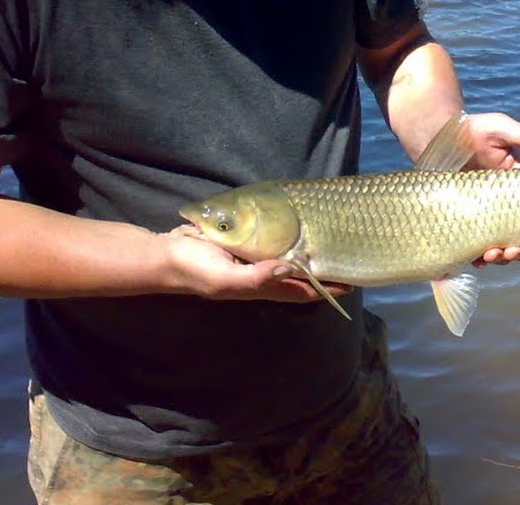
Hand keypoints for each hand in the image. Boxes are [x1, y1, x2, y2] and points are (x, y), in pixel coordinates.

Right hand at [164, 227, 353, 303]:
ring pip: (291, 261)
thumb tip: (289, 269)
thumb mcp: (224, 278)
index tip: (352, 282)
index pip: (303, 290)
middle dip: (325, 271)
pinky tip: (301, 229)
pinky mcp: (247, 245)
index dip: (327, 288)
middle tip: (350, 256)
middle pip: (302, 276)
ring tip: (334, 242)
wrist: (168, 256)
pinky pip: (275, 244)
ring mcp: (255, 260)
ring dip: (311, 255)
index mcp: (262, 287)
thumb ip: (256, 277)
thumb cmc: (197, 270)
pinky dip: (292, 240)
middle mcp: (263, 275)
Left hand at [463, 112, 519, 267]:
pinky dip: (477, 258)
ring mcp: (483, 216)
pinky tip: (475, 259)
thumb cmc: (471, 129)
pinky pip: (472, 248)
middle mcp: (504, 206)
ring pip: (500, 247)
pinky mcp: (461, 221)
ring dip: (500, 257)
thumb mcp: (498, 128)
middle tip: (511, 252)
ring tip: (491, 255)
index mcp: (519, 187)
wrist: (435, 135)